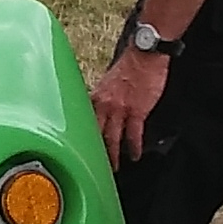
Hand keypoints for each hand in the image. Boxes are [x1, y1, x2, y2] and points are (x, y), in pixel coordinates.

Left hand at [91, 46, 169, 169]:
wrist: (145, 54)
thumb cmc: (129, 67)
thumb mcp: (108, 83)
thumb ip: (102, 99)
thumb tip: (98, 112)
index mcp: (95, 97)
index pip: (83, 122)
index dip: (80, 139)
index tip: (78, 152)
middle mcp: (104, 105)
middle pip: (95, 134)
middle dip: (94, 153)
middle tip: (93, 168)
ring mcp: (120, 109)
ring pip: (112, 138)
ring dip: (113, 155)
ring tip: (113, 169)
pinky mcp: (137, 111)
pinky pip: (133, 134)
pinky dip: (134, 147)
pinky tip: (135, 156)